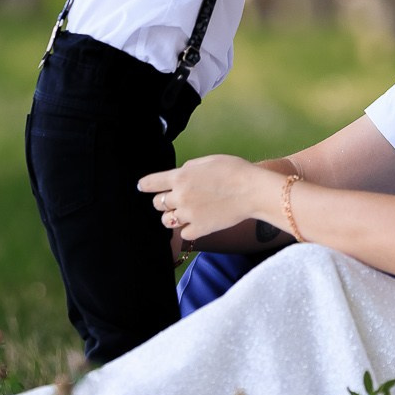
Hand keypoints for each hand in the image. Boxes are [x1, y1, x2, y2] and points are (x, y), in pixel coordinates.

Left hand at [138, 155, 278, 242]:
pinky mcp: (199, 229)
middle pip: (157, 204)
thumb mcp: (208, 161)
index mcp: (180, 177)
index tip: (142, 187)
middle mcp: (180, 196)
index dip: (145, 185)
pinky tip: (196, 222)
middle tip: (174, 199)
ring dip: (172, 216)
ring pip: (166, 220)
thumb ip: (188, 169)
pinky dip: (187, 229)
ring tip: (183, 213)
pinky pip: (183, 233)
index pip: (151, 183)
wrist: (252, 190)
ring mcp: (188, 214)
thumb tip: (179, 176)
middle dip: (163, 201)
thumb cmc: (234, 171)